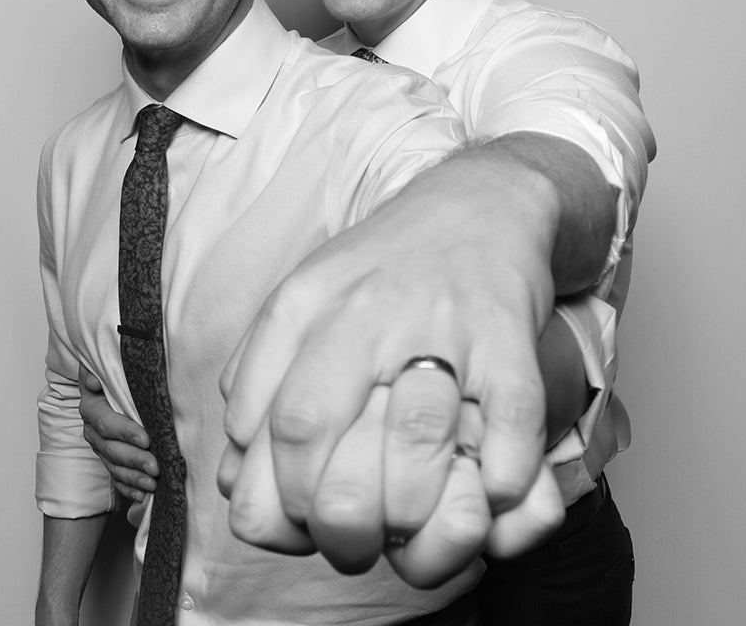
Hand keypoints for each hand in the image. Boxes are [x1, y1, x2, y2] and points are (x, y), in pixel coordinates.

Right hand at [78, 363, 158, 520]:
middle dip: (134, 459)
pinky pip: (116, 478)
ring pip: (114, 466)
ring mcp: (100, 446)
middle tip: (155, 466)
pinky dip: (129, 488)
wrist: (110, 384)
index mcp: (92, 406)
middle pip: (110, 448)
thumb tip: (94, 380)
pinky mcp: (109, 459)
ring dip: (133, 477)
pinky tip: (143, 495)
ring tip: (153, 483)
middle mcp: (92, 429)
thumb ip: (100, 370)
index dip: (124, 431)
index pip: (105, 421)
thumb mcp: (110, 366)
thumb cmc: (117, 375)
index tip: (146, 439)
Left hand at [218, 150, 567, 583]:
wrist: (479, 203)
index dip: (269, 496)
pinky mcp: (507, 332)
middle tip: (348, 542)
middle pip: (309, 426)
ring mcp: (436, 317)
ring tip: (411, 533)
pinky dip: (500, 475)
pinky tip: (486, 489)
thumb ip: (259, 376)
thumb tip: (237, 479)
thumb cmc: (385, 268)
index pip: (256, 422)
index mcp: (302, 303)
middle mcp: (360, 307)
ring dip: (408, 508)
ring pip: (408, 433)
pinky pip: (508, 421)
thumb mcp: (305, 302)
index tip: (294, 524)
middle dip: (323, 512)